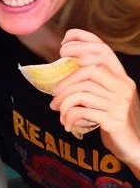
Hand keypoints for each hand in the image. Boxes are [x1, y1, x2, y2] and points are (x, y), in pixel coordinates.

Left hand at [50, 29, 139, 174]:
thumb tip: (60, 71)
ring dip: (64, 101)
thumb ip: (91, 82)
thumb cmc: (112, 118)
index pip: (103, 50)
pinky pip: (83, 111)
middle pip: (90, 70)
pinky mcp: (114, 120)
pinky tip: (67, 122)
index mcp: (121, 77)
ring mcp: (120, 103)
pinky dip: (69, 115)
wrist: (133, 146)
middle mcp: (124, 86)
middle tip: (54, 91)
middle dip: (67, 79)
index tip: (63, 45)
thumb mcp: (105, 96)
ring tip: (57, 109)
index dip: (82, 41)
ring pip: (83, 92)